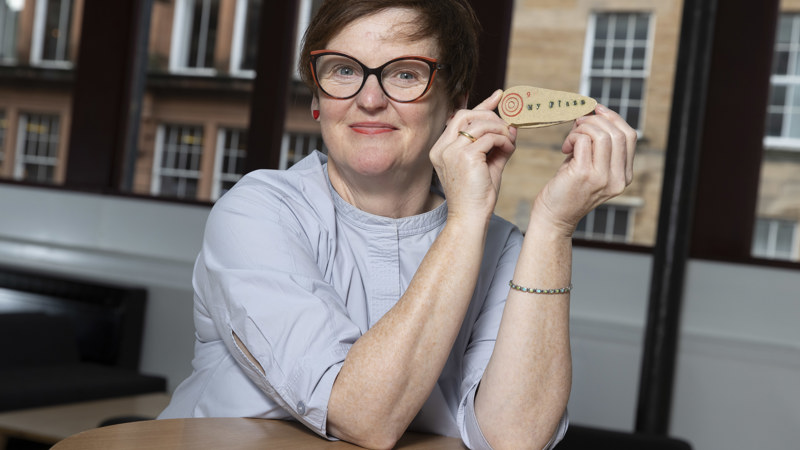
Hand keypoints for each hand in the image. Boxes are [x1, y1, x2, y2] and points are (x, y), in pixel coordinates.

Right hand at [429, 90, 516, 222]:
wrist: (471, 217)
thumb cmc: (477, 196)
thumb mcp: (487, 164)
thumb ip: (497, 143)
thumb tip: (511, 125)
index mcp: (441, 149)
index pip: (460, 118)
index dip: (482, 106)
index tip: (499, 96)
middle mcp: (442, 148)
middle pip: (467, 115)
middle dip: (491, 116)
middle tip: (508, 127)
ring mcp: (451, 151)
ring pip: (479, 124)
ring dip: (500, 129)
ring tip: (510, 141)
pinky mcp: (464, 157)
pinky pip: (488, 137)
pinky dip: (502, 139)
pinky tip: (508, 149)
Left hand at [533, 104, 636, 235]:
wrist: (554, 217)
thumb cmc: (568, 189)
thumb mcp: (591, 166)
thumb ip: (598, 146)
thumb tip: (594, 114)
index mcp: (624, 175)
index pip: (630, 136)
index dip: (614, 118)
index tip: (597, 110)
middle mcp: (618, 178)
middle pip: (618, 133)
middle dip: (596, 120)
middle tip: (578, 123)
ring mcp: (602, 177)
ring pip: (602, 134)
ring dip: (582, 128)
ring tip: (570, 139)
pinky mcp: (584, 174)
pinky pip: (584, 141)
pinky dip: (573, 137)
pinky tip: (565, 148)